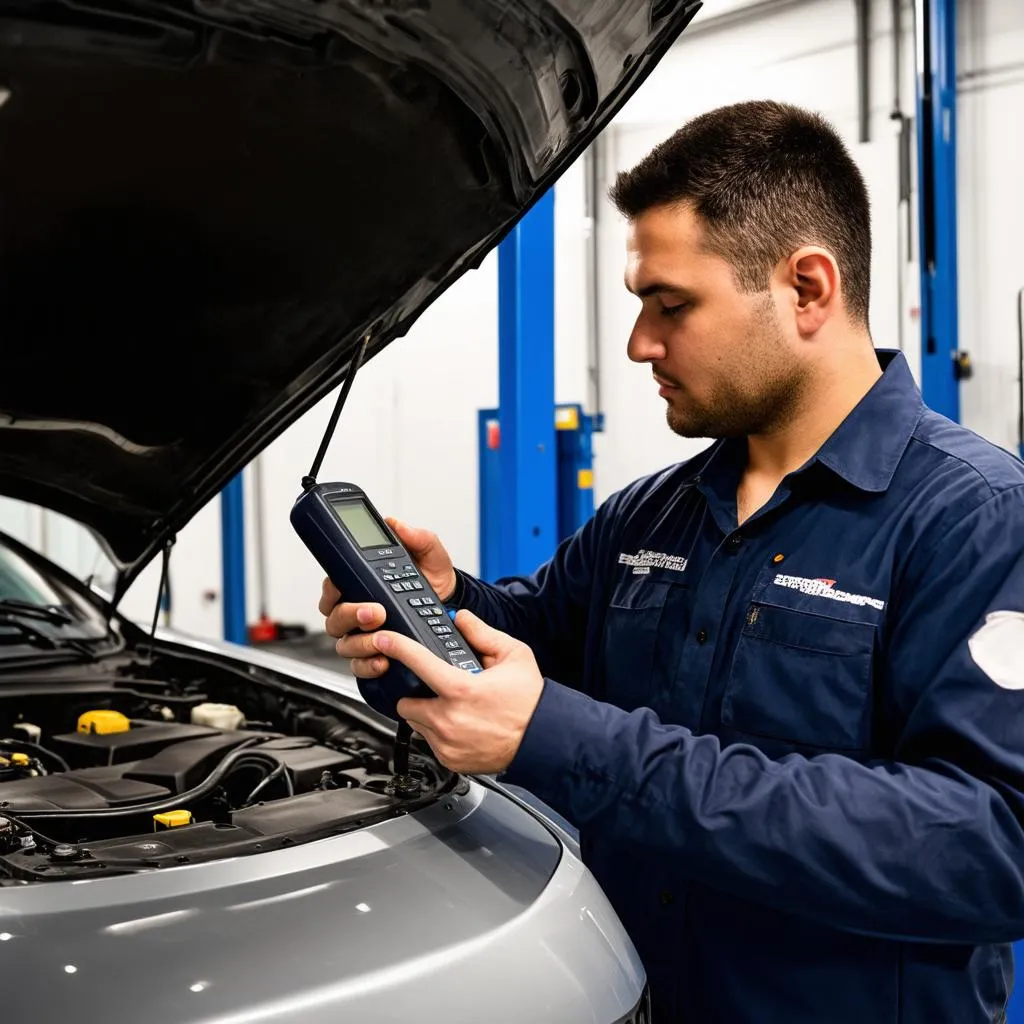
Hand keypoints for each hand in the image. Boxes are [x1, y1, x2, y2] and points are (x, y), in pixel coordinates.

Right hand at [319, 518, 455, 675]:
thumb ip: (415, 537)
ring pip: (344, 644)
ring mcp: (364, 635)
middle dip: (350, 615)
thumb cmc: (433, 579)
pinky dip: (368, 666)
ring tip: (382, 638)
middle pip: (334, 617)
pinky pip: (360, 667)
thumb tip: (396, 524)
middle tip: (375, 612)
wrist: (454, 606)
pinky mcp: (376, 656)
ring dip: (360, 643)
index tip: (344, 587)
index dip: (332, 589)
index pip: (332, 586)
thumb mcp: (429, 553)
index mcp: (361, 583)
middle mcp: (357, 610)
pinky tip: (384, 661)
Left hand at [373, 609, 543, 773]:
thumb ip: (482, 634)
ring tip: (456, 710)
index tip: (383, 640)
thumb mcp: (513, 655)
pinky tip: (463, 727)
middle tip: (439, 691)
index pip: (418, 662)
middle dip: (416, 694)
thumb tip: (461, 619)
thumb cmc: (530, 700)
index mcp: (461, 689)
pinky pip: (430, 743)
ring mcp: (448, 743)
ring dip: (427, 715)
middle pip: (406, 702)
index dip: (397, 647)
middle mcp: (449, 719)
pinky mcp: (450, 760)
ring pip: (417, 724)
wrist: (543, 739)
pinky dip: (439, 734)